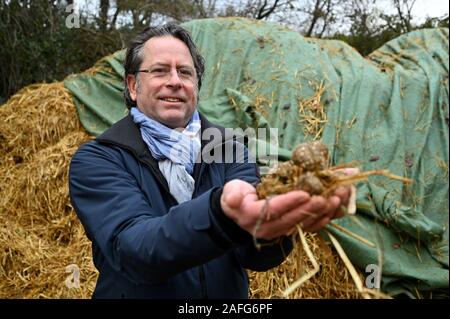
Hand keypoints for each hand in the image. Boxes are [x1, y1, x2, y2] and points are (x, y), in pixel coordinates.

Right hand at [220, 180, 350, 239]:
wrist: (238, 216)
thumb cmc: (236, 198)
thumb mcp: (230, 193)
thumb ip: (232, 195)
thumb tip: (233, 199)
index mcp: (252, 216)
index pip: (273, 209)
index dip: (289, 202)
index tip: (304, 193)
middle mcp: (268, 228)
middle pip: (292, 218)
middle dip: (311, 208)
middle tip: (327, 196)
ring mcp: (280, 231)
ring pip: (303, 223)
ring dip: (322, 213)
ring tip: (337, 199)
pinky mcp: (290, 230)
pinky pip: (308, 226)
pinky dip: (323, 218)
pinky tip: (335, 209)